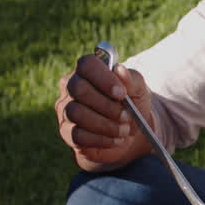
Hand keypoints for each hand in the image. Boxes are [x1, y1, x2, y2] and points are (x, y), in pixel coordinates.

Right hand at [55, 52, 154, 170]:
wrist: (129, 133)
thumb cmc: (132, 105)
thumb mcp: (139, 91)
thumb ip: (132, 79)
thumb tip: (120, 70)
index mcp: (89, 71)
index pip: (86, 64)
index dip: (104, 78)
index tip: (122, 94)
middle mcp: (71, 86)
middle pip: (78, 88)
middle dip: (106, 105)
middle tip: (126, 116)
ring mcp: (65, 109)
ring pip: (76, 112)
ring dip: (105, 124)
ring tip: (124, 129)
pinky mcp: (66, 132)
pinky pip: (77, 135)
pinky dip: (101, 139)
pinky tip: (115, 140)